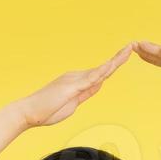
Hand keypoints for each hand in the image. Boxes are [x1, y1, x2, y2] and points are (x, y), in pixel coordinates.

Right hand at [14, 45, 131, 127]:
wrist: (29, 112)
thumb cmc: (47, 110)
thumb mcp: (73, 103)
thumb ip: (86, 93)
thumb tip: (98, 85)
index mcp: (78, 81)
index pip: (100, 73)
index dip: (113, 65)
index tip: (124, 57)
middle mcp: (76, 76)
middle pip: (103, 68)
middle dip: (118, 58)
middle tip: (131, 47)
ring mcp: (74, 80)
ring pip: (99, 70)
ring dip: (114, 61)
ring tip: (128, 51)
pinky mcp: (71, 87)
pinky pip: (90, 78)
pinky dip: (102, 71)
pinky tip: (112, 66)